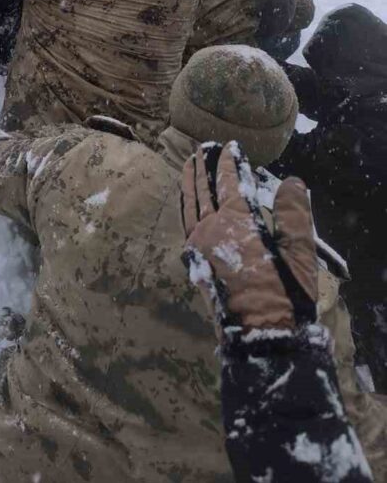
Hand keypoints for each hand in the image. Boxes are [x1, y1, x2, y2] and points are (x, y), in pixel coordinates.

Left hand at [181, 142, 317, 331]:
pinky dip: (184, 207)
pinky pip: (185, 225)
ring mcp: (199, 245)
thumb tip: (292, 181)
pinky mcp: (194, 262)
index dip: (229, 162)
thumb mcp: (299, 253)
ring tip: (186, 167)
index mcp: (236, 221)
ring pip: (189, 205)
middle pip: (202, 189)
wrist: (259, 336)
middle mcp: (211, 228)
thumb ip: (294, 213)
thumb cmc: (284, 294)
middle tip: (199, 149)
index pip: (230, 182)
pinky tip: (185, 206)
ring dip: (188, 183)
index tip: (228, 146)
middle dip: (202, 167)